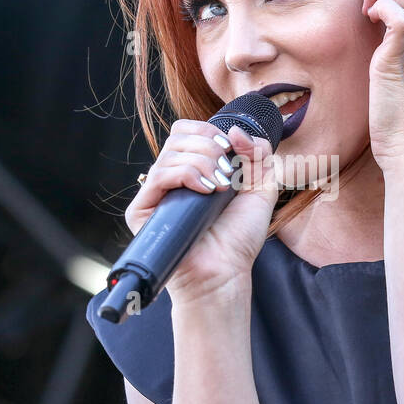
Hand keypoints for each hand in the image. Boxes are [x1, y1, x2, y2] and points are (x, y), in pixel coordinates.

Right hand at [125, 121, 280, 302]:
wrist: (225, 273)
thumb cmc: (239, 238)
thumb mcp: (261, 188)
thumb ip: (259, 154)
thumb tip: (234, 130)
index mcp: (193, 170)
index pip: (187, 132)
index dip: (208, 131)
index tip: (231, 148)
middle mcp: (171, 180)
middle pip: (177, 136)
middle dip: (209, 146)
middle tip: (228, 173)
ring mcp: (156, 194)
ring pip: (170, 153)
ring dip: (203, 162)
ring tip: (221, 188)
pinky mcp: (141, 210)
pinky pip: (159, 175)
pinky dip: (186, 174)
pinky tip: (206, 191)